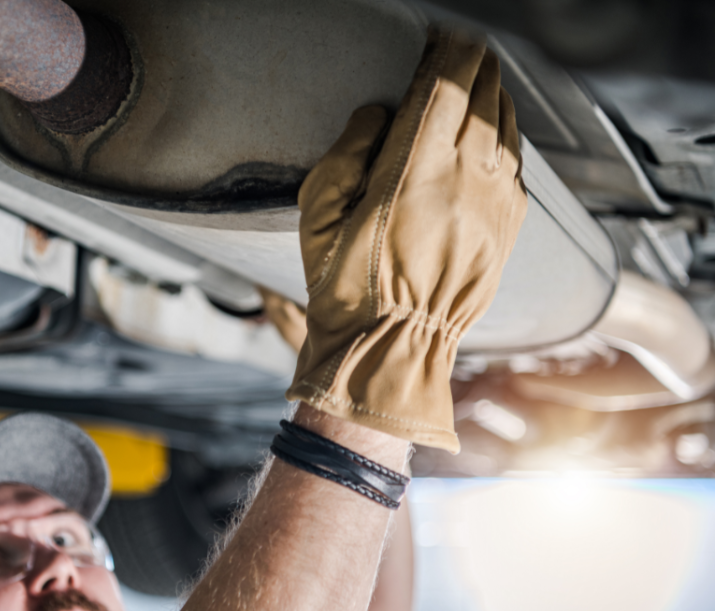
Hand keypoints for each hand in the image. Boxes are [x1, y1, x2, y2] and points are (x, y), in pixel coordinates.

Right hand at [287, 26, 527, 452]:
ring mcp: (494, 206)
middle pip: (483, 97)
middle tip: (462, 48)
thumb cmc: (346, 287)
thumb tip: (380, 112)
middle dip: (474, 65)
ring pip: (508, 127)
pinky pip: (518, 166)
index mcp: (412, 173)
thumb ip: (346, 154)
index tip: (441, 36)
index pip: (443, 88)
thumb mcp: (317, 217)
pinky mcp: (508, 230)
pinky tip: (495, 131)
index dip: (446, 53)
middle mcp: (464, 181)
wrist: (394, 348)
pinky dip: (508, 136)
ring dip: (496, 95)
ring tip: (481, 78)